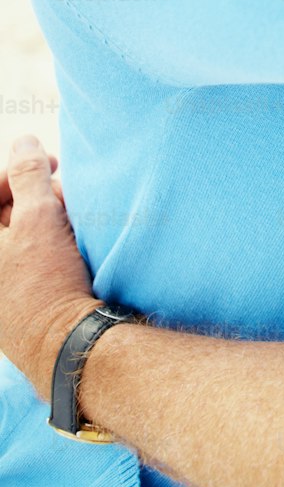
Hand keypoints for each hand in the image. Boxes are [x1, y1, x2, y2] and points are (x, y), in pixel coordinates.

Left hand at [0, 135, 98, 399]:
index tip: (51, 165)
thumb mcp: (39, 218)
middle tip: (66, 196)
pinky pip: (25, 258)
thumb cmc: (45, 283)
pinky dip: (45, 244)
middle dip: (36, 195)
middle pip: (3, 212)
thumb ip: (28, 174)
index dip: (19, 169)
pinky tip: (70, 245)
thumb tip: (23, 141)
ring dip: (44, 218)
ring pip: (17, 233)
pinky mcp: (11, 302)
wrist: (65, 346)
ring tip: (73, 221)